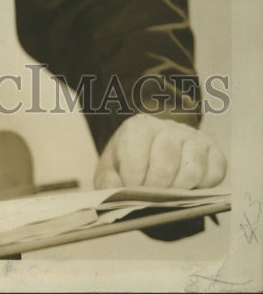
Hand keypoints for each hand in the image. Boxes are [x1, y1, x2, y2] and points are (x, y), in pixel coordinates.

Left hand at [94, 114, 226, 189]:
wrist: (155, 152)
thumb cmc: (130, 163)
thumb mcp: (111, 170)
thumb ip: (108, 182)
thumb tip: (116, 191)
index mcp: (139, 127)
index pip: (136, 155)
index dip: (133, 181)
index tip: (132, 189)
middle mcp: (168, 127)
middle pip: (166, 164)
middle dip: (157, 189)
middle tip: (152, 196)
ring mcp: (193, 137)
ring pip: (192, 170)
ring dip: (180, 190)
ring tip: (169, 194)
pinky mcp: (213, 150)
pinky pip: (215, 173)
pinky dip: (204, 187)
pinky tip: (189, 188)